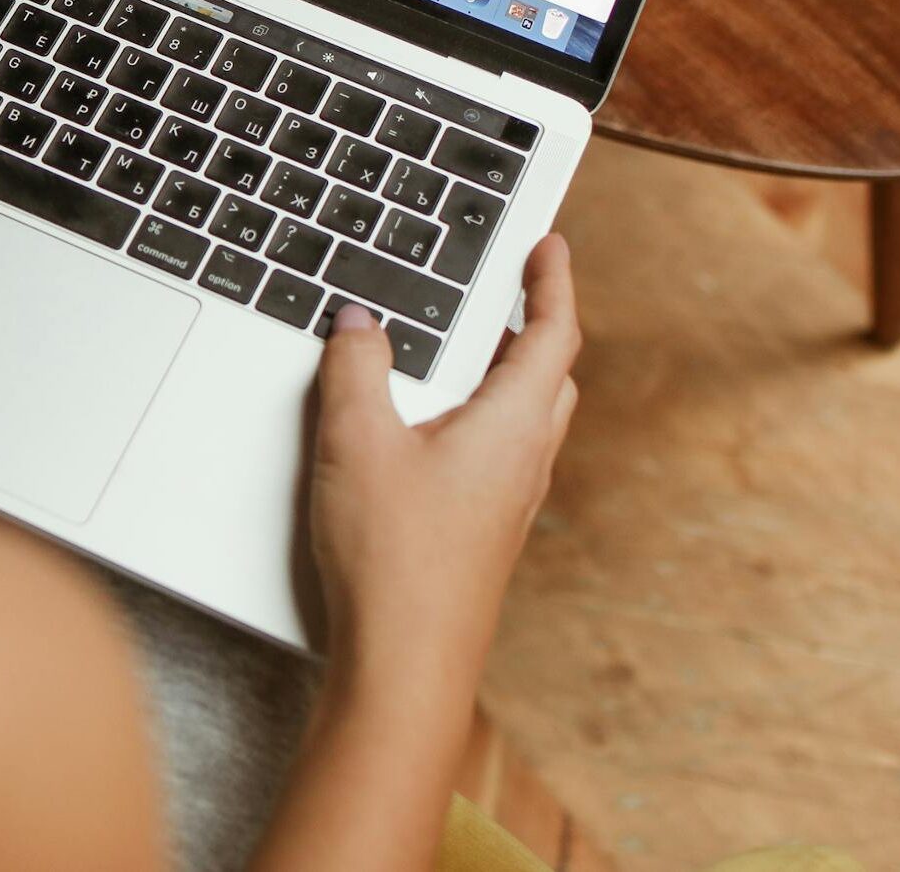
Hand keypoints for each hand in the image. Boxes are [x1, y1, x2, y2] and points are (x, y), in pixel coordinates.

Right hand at [310, 234, 579, 695]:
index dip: (552, 282)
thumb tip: (357, 321)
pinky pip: (500, 448)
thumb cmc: (394, 558)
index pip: (552, 334)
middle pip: (550, 374)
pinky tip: (432, 421)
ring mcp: (508, 501)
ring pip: (527, 415)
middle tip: (511, 286)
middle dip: (534, 323)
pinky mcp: (483, 528)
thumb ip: (356, 367)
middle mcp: (524, 462)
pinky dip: (484, 412)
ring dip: (510, 369)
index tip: (549, 244)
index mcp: (512, 427)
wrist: (405, 664)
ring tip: (469, 342)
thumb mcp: (357, 440)